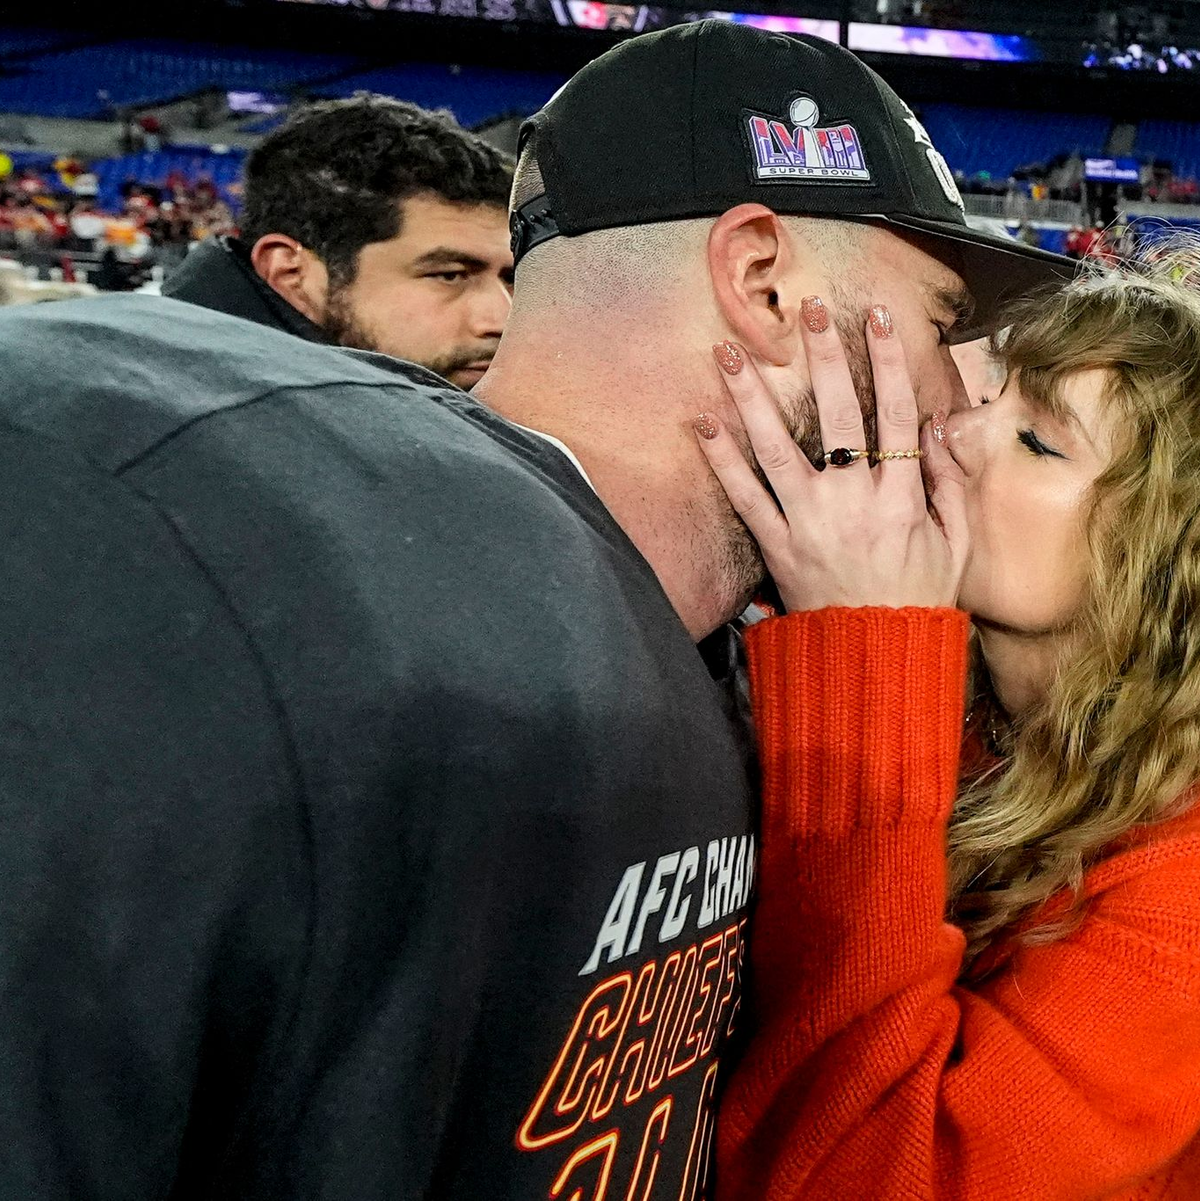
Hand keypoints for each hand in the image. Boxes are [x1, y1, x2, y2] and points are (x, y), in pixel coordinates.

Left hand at [695, 301, 967, 612]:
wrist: (875, 657)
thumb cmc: (918, 598)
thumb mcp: (956, 543)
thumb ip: (949, 483)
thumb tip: (938, 426)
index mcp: (901, 497)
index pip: (896, 413)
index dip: (887, 360)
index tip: (875, 316)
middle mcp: (852, 502)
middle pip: (838, 415)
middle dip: (824, 357)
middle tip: (807, 310)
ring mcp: (808, 522)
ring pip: (777, 448)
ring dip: (752, 397)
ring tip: (730, 352)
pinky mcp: (775, 546)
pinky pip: (744, 498)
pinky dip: (722, 461)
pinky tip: (702, 423)